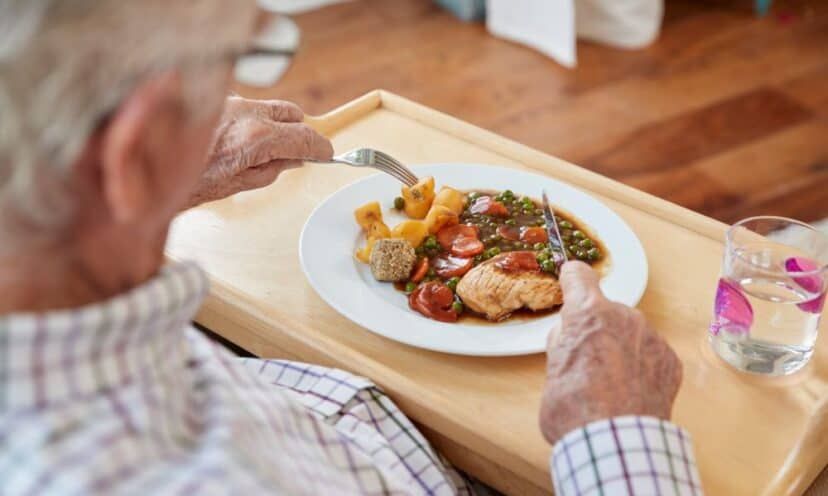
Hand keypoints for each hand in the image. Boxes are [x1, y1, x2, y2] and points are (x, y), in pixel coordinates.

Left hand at [189, 96, 332, 206]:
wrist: (147, 169)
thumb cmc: (186, 183)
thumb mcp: (238, 185)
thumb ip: (273, 169)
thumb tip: (292, 160)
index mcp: (257, 138)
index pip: (305, 137)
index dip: (320, 147)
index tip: (326, 154)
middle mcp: (245, 113)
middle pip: (292, 113)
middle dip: (299, 131)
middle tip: (296, 152)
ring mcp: (229, 103)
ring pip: (268, 107)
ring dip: (274, 124)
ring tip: (262, 149)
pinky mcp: (214, 101)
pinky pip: (244, 106)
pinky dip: (249, 120)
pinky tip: (235, 140)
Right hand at [539, 261, 681, 445]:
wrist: (614, 444)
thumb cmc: (574, 409)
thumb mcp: (551, 369)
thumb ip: (563, 342)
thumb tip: (571, 334)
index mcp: (587, 313)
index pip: (578, 275)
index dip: (572, 280)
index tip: (570, 283)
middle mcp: (624, 316)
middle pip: (606, 310)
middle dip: (597, 328)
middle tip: (586, 361)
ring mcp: (651, 337)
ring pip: (631, 332)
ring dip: (621, 347)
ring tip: (611, 383)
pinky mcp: (670, 360)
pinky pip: (651, 354)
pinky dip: (641, 367)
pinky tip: (631, 392)